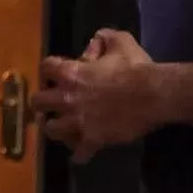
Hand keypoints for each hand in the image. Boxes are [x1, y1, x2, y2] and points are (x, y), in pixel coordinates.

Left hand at [31, 29, 159, 163]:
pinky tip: (83, 154)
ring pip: (51, 129)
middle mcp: (67, 97)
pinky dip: (80, 154)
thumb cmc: (137, 68)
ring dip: (56, 129)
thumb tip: (96, 37)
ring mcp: (78, 120)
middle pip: (38, 102)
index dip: (48, 72)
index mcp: (71, 73)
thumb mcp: (122, 43)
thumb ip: (106, 37)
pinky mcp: (92, 139)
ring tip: (63, 130)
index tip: (53, 77)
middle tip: (50, 107)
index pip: (45, 68)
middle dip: (42, 104)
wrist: (154, 94)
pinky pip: (79, 153)